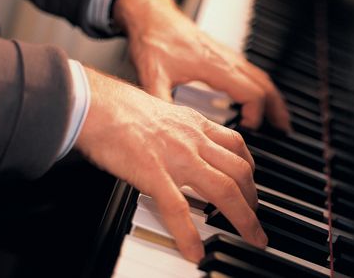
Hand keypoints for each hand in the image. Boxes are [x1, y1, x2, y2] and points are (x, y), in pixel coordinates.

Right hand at [75, 67, 267, 262]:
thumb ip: (181, 130)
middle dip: (254, 198)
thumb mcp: (166, 112)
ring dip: (243, 218)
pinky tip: (195, 251)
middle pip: (240, 171)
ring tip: (250, 236)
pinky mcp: (153, 174)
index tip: (251, 183)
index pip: (237, 146)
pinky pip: (178, 209)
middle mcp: (193, 140)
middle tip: (256, 216)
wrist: (97, 103)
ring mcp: (177, 158)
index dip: (250, 168)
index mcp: (195, 124)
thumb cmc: (123, 107)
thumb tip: (185, 145)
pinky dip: (189, 234)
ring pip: (223, 190)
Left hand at [113, 0, 290, 130]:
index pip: (252, 94)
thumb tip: (166, 128)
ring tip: (280, 119)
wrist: (154, 17)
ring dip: (274, 99)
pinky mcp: (225, 56)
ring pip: (262, 78)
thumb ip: (161, 102)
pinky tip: (260, 98)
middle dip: (275, 110)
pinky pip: (253, 73)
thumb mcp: (153, 76)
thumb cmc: (156, 41)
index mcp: (216, 68)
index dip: (256, 115)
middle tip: (282, 131)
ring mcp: (229, 57)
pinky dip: (264, 88)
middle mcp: (228, 61)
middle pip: (265, 86)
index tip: (248, 130)